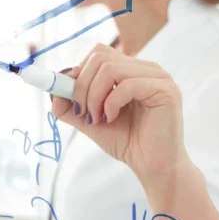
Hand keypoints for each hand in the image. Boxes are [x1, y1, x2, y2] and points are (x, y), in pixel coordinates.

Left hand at [51, 44, 190, 190]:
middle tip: (83, 112)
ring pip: (110, 69)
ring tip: (96, 118)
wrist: (152, 166)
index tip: (69, 98)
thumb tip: (52, 92)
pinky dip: (110, 103)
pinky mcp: (166, 90)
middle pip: (100, 57)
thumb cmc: (126, 141)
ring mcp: (158, 76)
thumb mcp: (89, 121)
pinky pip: (127, 85)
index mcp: (130, 70)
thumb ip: (70, 106)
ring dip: (93, 96)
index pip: (98, 53)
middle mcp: (146, 68)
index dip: (77, 72)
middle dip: (81, 85)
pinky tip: (110, 119)